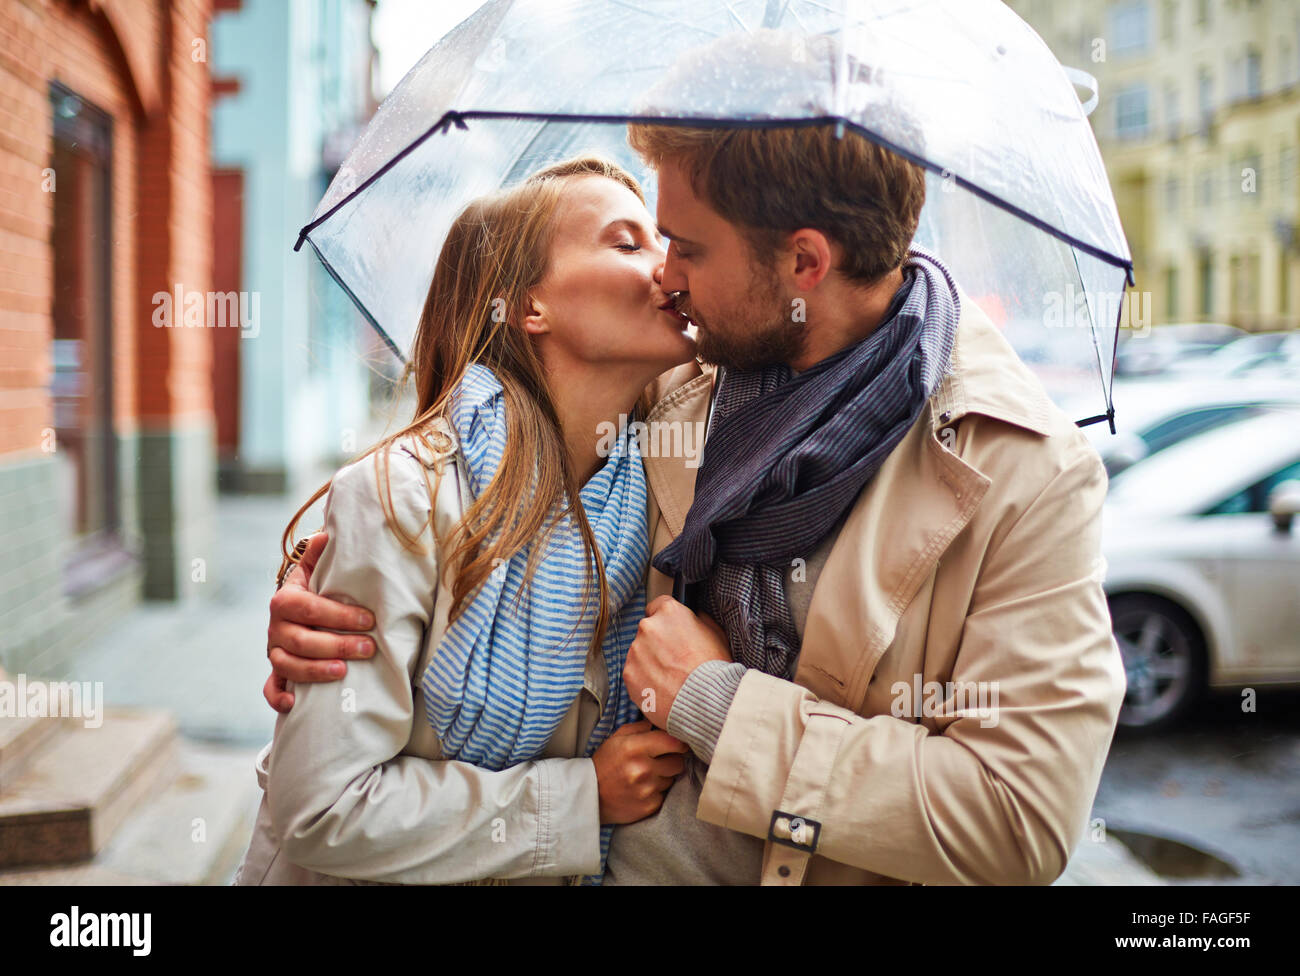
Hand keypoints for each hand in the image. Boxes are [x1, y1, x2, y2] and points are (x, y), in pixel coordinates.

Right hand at [262, 532, 376, 713]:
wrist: (296, 613)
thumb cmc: (315, 592)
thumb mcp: (316, 571)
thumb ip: (320, 555)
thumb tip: (328, 534)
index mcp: (285, 600)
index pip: (311, 608)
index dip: (340, 615)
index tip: (369, 620)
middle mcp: (275, 627)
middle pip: (302, 639)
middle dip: (337, 644)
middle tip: (369, 648)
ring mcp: (274, 651)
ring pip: (287, 665)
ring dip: (315, 671)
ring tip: (343, 673)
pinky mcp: (276, 673)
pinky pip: (271, 689)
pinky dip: (279, 698)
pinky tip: (296, 704)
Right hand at [591, 720, 688, 823]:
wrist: (589, 796)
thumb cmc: (604, 764)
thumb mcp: (615, 739)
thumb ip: (639, 728)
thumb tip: (660, 723)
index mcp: (634, 748)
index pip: (673, 742)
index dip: (679, 743)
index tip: (677, 745)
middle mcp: (643, 769)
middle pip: (678, 762)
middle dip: (672, 760)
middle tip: (659, 761)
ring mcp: (647, 790)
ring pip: (671, 780)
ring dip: (663, 777)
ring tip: (646, 776)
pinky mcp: (649, 807)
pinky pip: (664, 796)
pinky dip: (657, 793)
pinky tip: (642, 790)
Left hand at [623, 595, 730, 729]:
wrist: (706, 701)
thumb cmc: (714, 668)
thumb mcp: (716, 634)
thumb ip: (699, 620)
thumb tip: (694, 618)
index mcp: (669, 612)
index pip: (657, 606)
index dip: (666, 621)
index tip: (670, 632)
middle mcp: (648, 626)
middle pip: (648, 631)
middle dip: (657, 643)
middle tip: (674, 661)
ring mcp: (636, 650)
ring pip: (639, 653)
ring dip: (650, 662)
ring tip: (670, 678)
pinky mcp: (629, 673)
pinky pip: (634, 673)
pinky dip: (643, 680)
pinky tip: (661, 689)